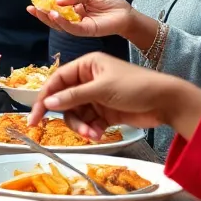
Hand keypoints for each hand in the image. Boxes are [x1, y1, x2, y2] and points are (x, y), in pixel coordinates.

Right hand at [25, 0, 134, 38]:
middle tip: (31, 9)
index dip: (44, 7)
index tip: (33, 3)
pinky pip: (72, 28)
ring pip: (60, 26)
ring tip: (41, 11)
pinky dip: (62, 23)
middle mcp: (74, 20)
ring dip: (49, 19)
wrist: (125, 12)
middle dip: (42, 15)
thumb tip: (56, 0)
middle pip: (54, 20)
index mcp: (74, 11)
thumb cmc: (109, 1)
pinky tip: (55, 16)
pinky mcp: (86, 31)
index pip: (56, 10)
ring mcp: (79, 27)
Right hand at [27, 52, 200, 141]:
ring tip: (94, 134)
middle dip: (71, 118)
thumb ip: (74, 96)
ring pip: (77, 114)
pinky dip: (91, 130)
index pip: (57, 81)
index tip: (34, 117)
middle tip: (79, 132)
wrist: (166, 102)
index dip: (44, 98)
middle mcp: (88, 80)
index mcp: (86, 65)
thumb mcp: (102, 89)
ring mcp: (96, 97)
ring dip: (82, 127)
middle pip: (65, 101)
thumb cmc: (135, 86)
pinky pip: (89, 122)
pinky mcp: (105, 112)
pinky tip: (100, 134)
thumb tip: (48, 103)